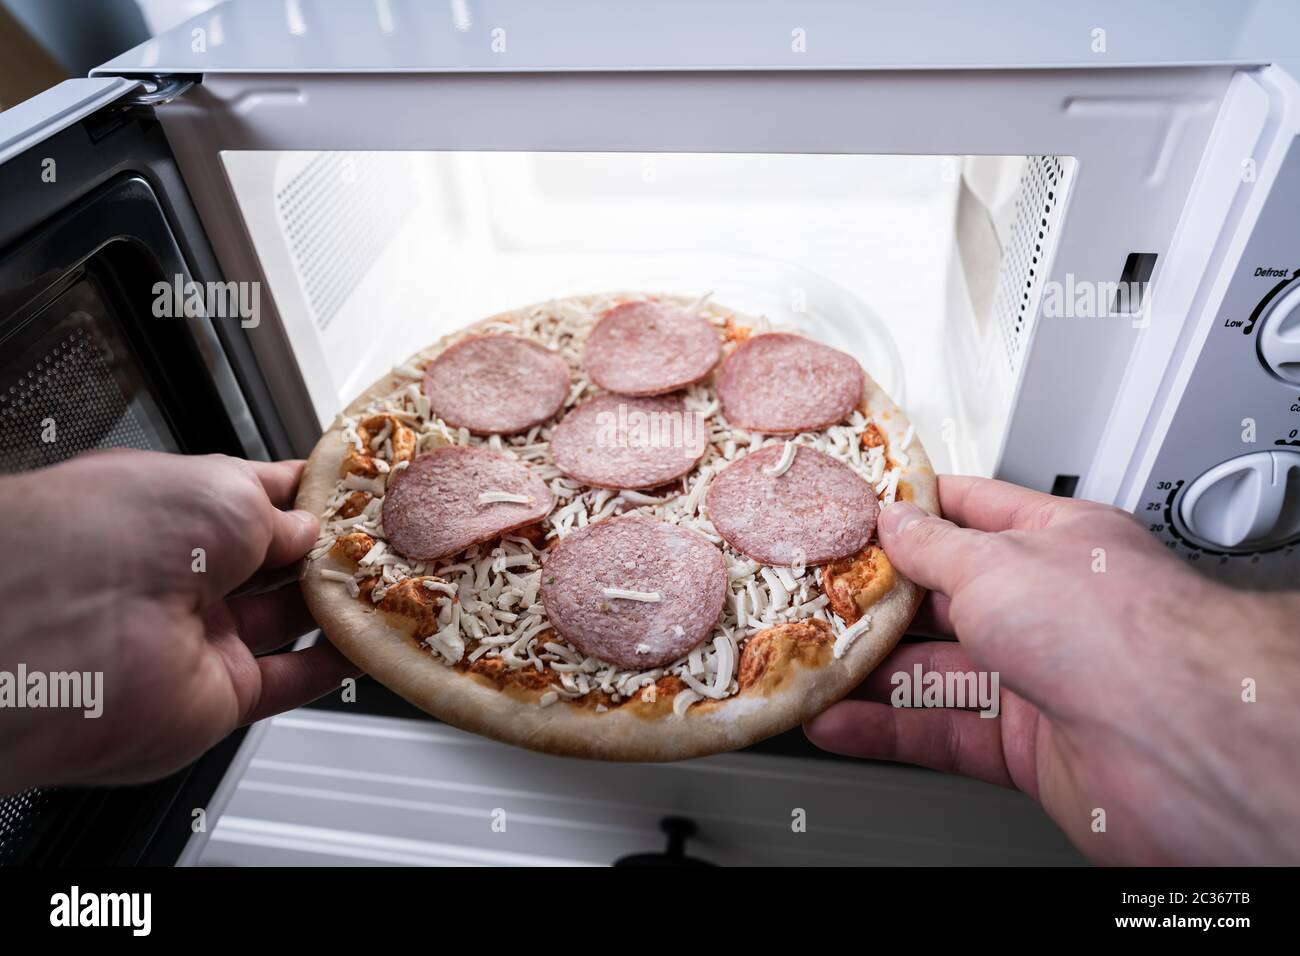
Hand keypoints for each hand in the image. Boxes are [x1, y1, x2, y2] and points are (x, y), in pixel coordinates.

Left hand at [0, 450, 356, 793]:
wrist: (67, 628)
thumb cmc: (119, 533)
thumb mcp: (228, 493)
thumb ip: (284, 515)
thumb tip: (315, 529)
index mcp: (176, 509)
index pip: (261, 500)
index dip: (315, 497)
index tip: (366, 496)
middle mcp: (183, 574)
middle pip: (281, 565)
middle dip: (336, 552)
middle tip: (390, 542)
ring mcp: (200, 635)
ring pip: (291, 622)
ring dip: (343, 605)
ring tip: (394, 585)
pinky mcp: (217, 694)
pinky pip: (290, 680)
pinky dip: (336, 666)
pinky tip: (371, 644)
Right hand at [805, 476, 1299, 864]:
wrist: (1175, 741)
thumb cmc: (1114, 630)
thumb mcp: (996, 561)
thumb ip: (934, 548)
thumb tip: (894, 522)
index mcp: (1057, 544)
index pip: (972, 514)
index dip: (913, 511)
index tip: (857, 512)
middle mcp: (1050, 610)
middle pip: (946, 600)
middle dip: (880, 601)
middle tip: (818, 597)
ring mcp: (1041, 680)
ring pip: (937, 672)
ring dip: (872, 672)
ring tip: (813, 664)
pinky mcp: (1028, 747)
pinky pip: (941, 730)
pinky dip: (887, 728)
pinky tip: (840, 721)